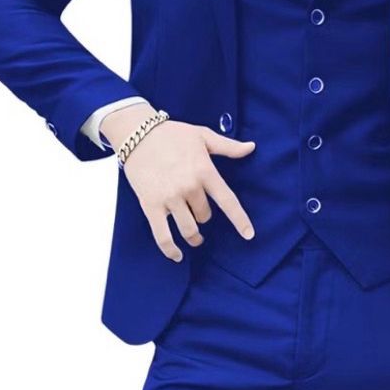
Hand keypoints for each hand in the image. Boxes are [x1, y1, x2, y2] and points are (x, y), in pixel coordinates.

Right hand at [101, 104, 255, 261]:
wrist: (137, 133)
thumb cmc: (172, 134)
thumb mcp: (203, 136)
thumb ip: (228, 147)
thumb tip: (251, 147)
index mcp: (205, 171)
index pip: (227, 201)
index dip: (239, 220)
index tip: (248, 235)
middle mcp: (189, 187)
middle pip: (205, 216)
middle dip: (204, 216)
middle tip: (198, 210)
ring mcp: (170, 198)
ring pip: (188, 229)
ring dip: (194, 236)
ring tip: (195, 237)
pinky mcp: (150, 205)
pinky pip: (162, 235)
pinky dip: (170, 249)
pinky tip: (177, 256)